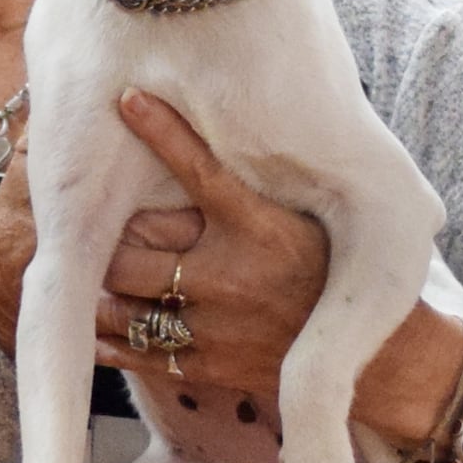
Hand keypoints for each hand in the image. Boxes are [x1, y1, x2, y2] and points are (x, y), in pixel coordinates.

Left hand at [90, 91, 462, 443]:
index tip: (128, 97)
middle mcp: (232, 275)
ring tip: (84, 273)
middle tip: (87, 218)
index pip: (201, 169)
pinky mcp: (208, 365)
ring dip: (97, 288)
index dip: (160, 131)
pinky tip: (92, 322)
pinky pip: (139, 351)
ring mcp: (215, 325)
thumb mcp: (308, 218)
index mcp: (260, 228)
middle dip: (106, 236)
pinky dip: (108, 336)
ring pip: (124, 303)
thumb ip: (258, 184)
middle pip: (133, 249)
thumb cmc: (333, 275)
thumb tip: (233, 121)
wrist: (378, 358)